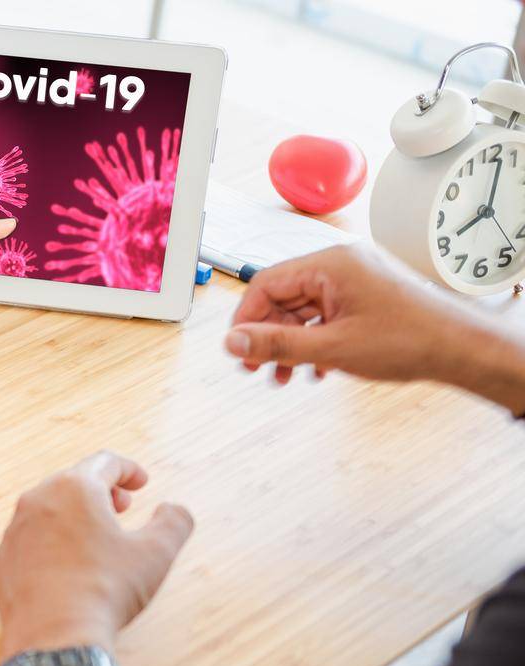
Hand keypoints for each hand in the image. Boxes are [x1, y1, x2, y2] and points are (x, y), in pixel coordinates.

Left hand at [0, 452, 193, 657]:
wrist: (54, 638)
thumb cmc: (107, 590)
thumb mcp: (156, 554)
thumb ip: (174, 522)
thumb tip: (174, 510)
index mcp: (74, 488)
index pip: (105, 463)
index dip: (128, 470)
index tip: (141, 483)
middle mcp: (36, 501)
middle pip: (72, 482)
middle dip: (101, 490)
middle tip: (122, 507)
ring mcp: (13, 532)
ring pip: (47, 511)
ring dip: (74, 516)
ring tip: (95, 536)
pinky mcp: (2, 562)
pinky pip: (30, 541)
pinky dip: (51, 543)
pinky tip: (68, 566)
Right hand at [225, 243, 508, 387]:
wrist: (460, 349)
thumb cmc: (409, 340)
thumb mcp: (331, 348)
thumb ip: (276, 344)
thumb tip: (232, 343)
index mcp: (331, 264)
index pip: (266, 283)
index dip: (246, 319)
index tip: (238, 350)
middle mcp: (341, 265)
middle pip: (282, 297)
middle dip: (268, 336)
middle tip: (257, 369)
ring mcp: (355, 280)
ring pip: (303, 311)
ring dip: (290, 344)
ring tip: (285, 375)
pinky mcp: (364, 297)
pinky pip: (324, 315)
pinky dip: (313, 341)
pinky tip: (315, 368)